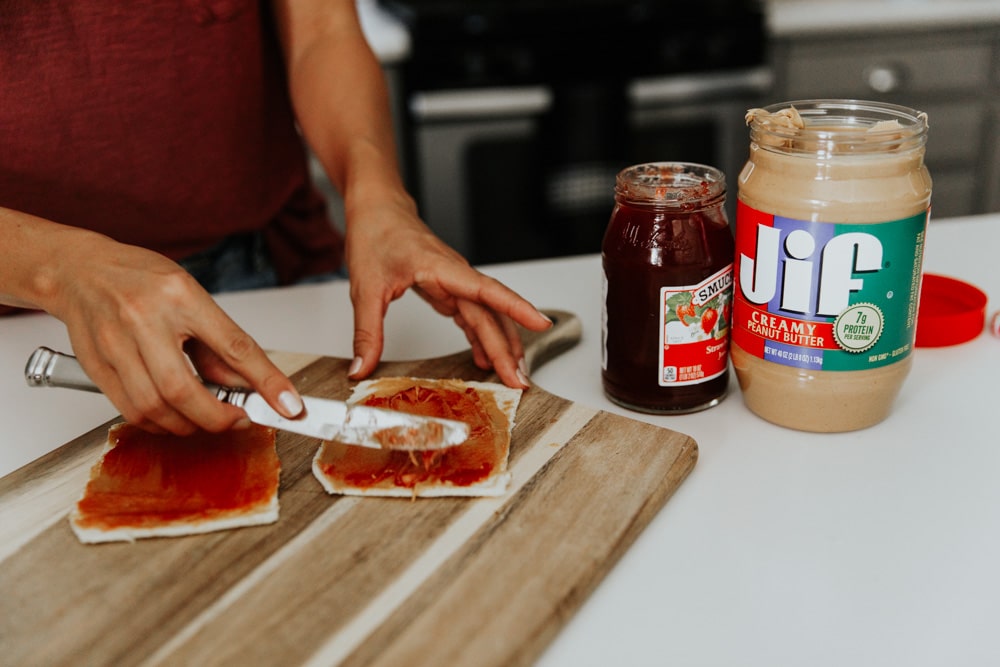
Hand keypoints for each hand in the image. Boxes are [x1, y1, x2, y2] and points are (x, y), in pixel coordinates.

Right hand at [43, 231, 302, 434]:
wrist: (79, 271)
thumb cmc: (139, 279)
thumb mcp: (191, 296)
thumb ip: (219, 343)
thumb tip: (248, 384)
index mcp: (181, 296)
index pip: (235, 347)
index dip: (267, 383)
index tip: (289, 406)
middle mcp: (145, 319)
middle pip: (184, 390)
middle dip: (218, 417)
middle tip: (237, 419)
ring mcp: (115, 344)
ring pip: (154, 407)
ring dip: (187, 425)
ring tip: (204, 418)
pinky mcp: (95, 366)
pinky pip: (130, 411)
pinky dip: (158, 423)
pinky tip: (172, 416)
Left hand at [344, 193, 551, 388]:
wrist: (378, 209)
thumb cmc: (376, 234)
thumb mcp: (365, 288)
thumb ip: (367, 332)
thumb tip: (361, 369)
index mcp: (441, 268)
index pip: (488, 290)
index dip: (517, 308)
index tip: (542, 324)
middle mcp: (456, 275)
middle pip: (491, 314)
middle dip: (508, 349)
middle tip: (519, 382)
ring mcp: (455, 282)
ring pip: (487, 316)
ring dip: (501, 345)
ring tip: (512, 376)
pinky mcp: (449, 289)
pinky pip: (473, 316)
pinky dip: (481, 338)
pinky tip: (483, 358)